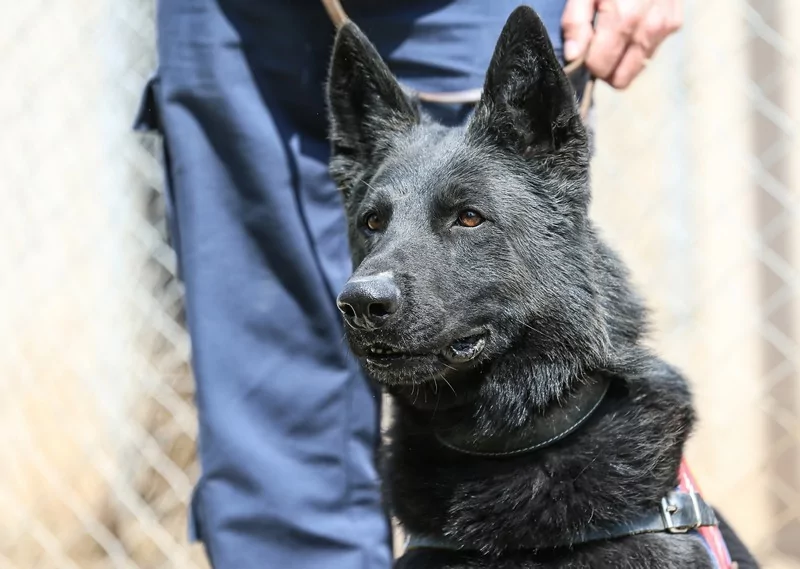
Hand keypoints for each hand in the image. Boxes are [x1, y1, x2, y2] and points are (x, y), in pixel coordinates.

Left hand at [561, 0, 681, 88]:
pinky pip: (650, 52)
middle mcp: (650, 28)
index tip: (581, 47)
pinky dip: (637, 45)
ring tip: (613, 31)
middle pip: (620, 78)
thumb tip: (573, 56)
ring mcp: (665, 27)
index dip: (586, 62)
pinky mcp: (674, 23)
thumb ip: (576, 21)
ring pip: (636, 69)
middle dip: (604, 67)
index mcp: (624, 19)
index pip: (600, 67)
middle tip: (596, 44)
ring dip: (621, 58)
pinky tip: (631, 24)